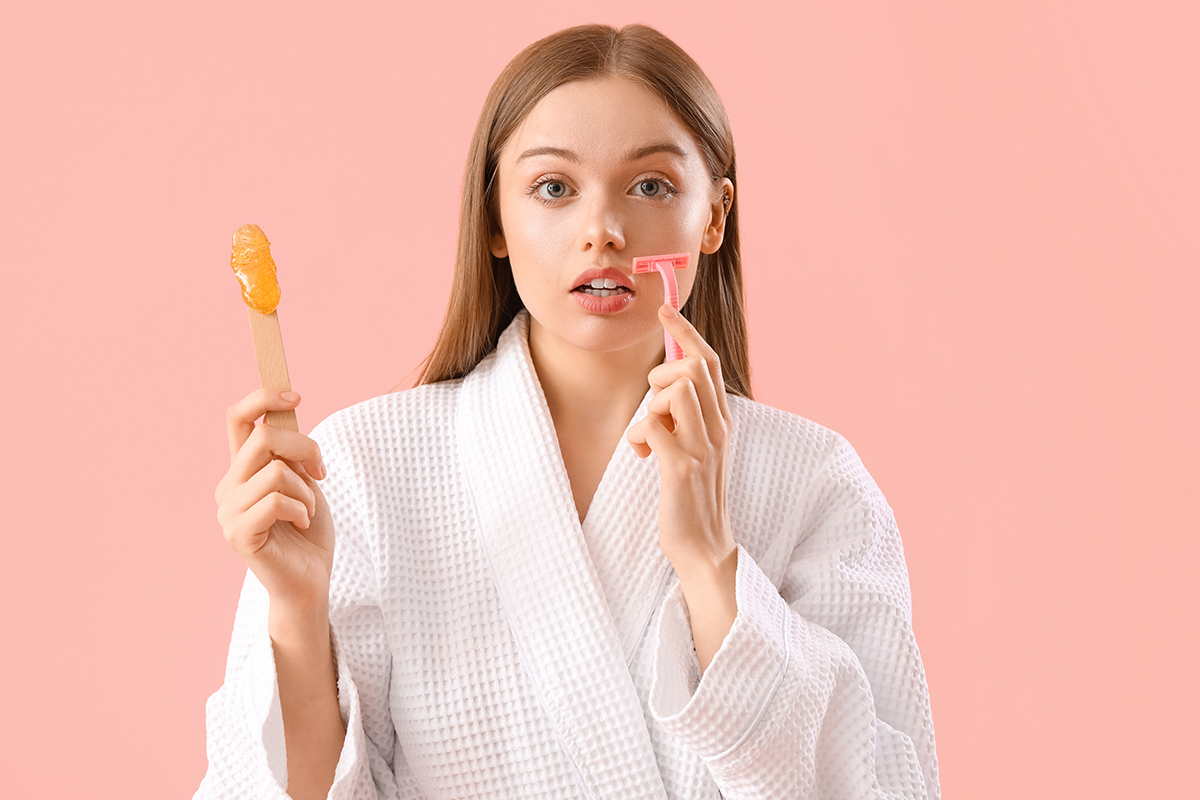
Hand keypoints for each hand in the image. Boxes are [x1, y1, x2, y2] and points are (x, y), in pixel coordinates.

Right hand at [215, 388, 333, 613]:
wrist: (311, 580)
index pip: (237, 418)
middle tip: (321, 472)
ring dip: (305, 490)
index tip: (296, 396)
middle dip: (306, 448)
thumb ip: (290, 453)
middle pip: (265, 438)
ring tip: (307, 510)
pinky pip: (276, 502)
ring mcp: (228, 511)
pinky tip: (302, 524)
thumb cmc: (308, 531)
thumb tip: (285, 413)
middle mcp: (228, 486)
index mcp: (242, 469)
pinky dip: (300, 509)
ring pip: (276, 472)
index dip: (262, 397)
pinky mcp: (237, 535)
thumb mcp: (304, 481)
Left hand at [627, 305, 736, 577]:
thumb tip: (667, 382)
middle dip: (662, 374)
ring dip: (652, 406)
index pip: (708, 361)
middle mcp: (718, 428)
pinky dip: (640, 435)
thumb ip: (689, 415)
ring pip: (676, 390)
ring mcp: (702, 448)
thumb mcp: (699, 447)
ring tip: (651, 437)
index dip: (685, 331)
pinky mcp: (681, 468)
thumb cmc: (694, 496)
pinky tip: (645, 456)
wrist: (706, 546)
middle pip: (693, 367)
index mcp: (722, 420)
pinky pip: (654, 426)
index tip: (663, 310)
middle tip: (654, 407)